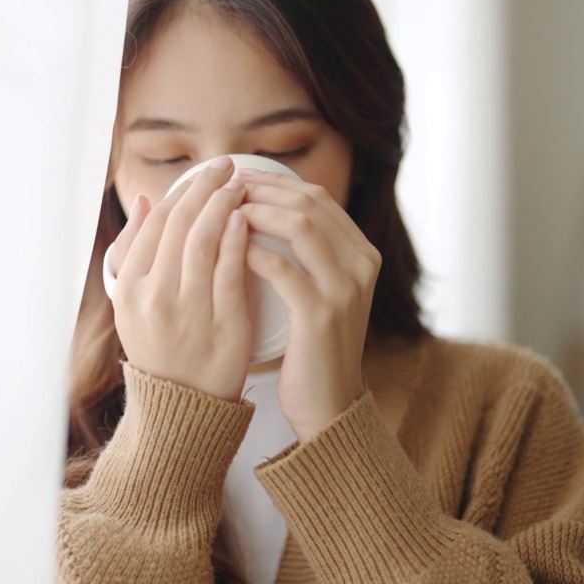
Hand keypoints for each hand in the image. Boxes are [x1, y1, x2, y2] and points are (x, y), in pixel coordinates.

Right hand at [109, 156, 252, 400]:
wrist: (184, 407)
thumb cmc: (161, 349)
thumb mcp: (132, 304)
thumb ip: (135, 253)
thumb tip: (142, 201)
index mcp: (130, 290)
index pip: (155, 225)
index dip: (181, 193)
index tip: (204, 174)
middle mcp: (154, 299)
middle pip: (179, 227)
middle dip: (205, 188)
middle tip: (227, 167)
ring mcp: (188, 313)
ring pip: (204, 243)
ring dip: (223, 205)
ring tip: (240, 185)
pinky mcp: (223, 326)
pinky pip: (231, 273)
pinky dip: (238, 240)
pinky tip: (247, 219)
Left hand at [236, 169, 379, 440]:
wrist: (328, 406)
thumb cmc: (310, 347)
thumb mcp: (318, 294)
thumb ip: (304, 256)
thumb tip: (259, 211)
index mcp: (361, 254)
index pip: (318, 197)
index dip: (275, 182)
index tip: (237, 177)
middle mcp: (361, 265)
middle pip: (310, 203)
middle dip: (263, 189)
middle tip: (222, 188)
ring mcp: (345, 289)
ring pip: (301, 226)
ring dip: (257, 212)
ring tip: (222, 211)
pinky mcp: (322, 314)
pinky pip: (284, 268)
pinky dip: (253, 251)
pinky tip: (228, 249)